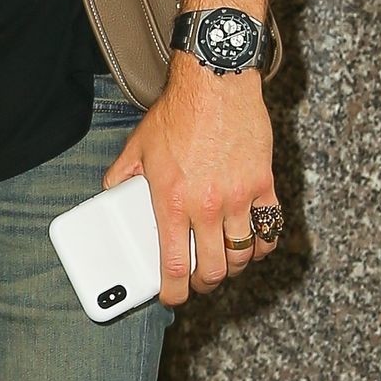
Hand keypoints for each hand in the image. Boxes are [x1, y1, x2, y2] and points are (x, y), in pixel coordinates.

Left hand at [102, 58, 279, 305]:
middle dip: (204, 284)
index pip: (173, 265)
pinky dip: (262, 245)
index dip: (173, 292)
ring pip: (242, 256)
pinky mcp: (263, 185)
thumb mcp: (138, 145)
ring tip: (223, 262)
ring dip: (233, 267)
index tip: (171, 297)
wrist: (215, 83)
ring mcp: (238, 198)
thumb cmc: (177, 112)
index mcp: (171, 200)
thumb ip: (121, 176)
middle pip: (214, 270)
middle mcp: (206, 205)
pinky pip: (269, 230)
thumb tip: (110, 196)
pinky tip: (252, 244)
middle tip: (198, 281)